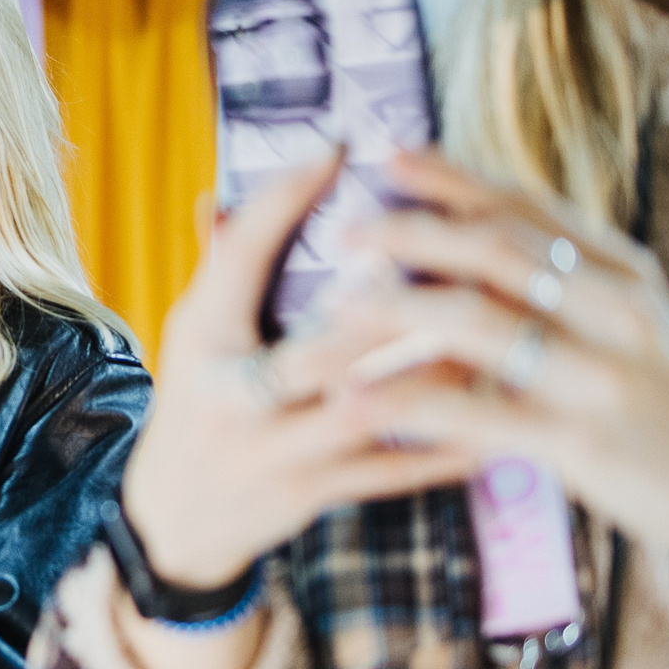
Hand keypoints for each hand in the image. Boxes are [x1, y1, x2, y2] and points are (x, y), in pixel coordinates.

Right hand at [120, 158, 474, 593]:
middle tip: (457, 255)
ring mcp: (273, 452)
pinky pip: (387, 471)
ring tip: (493, 334)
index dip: (287, 199)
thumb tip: (224, 190)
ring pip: (366, 408)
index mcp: (202, 339)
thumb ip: (220, 267)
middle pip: (319, 344)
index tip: (339, 146)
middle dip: (390, 303)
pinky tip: (496, 424)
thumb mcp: (191, 333)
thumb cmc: (194, 405)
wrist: (172, 522)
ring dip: (433, 372)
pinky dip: (442, 449)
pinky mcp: (308, 496)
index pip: (241, 257)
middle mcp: (234, 396)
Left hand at [328, 151, 668, 631]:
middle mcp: (617, 309)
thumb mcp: (644, 328)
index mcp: (628, 272)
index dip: (451, 176)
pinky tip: (354, 401)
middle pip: (495, 248)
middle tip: (343, 230)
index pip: (527, 207)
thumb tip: (491, 243)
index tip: (385, 153)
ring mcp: (599, 374)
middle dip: (410, 231)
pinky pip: (474, 412)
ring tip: (334, 302)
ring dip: (394, 307)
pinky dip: (406, 402)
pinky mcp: (580, 441)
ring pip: (477, 320)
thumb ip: (579, 286)